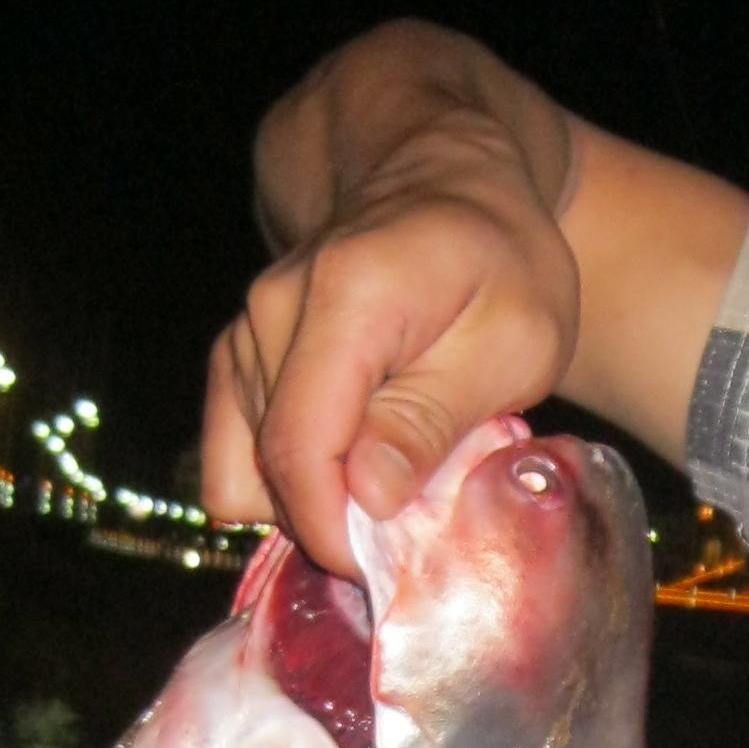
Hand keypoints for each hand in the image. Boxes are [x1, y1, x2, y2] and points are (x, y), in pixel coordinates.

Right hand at [200, 46, 580, 565]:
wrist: (446, 180)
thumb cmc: (499, 260)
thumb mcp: (512, 339)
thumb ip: (434, 416)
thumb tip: (368, 495)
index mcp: (345, 302)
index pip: (298, 448)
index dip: (332, 530)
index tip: (386, 567)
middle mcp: (272, 311)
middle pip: (265, 468)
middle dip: (329, 525)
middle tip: (410, 528)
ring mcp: (246, 332)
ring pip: (243, 469)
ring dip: (312, 500)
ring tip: (392, 482)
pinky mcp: (239, 355)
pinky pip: (236, 453)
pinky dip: (286, 481)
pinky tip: (351, 471)